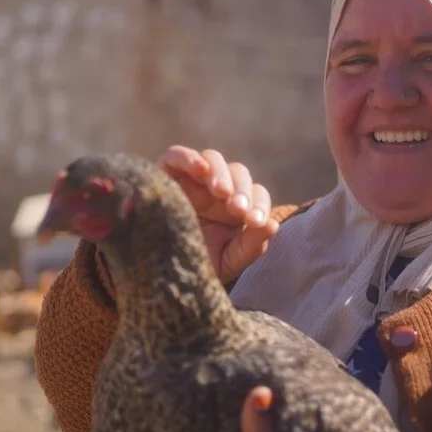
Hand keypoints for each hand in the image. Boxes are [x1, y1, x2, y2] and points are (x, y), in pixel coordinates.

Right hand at [156, 146, 278, 284]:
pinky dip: (188, 157)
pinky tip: (200, 170)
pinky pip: (176, 155)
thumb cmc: (197, 266)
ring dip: (220, 174)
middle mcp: (215, 190)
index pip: (256, 194)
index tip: (255, 222)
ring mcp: (191, 180)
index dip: (259, 205)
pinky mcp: (164, 175)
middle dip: (242, 189)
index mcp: (235, 208)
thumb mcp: (228, 260)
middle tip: (237, 210)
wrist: (158, 276)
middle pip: (238, 172)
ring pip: (213, 159)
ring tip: (221, 193)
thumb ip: (251, 245)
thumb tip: (272, 226)